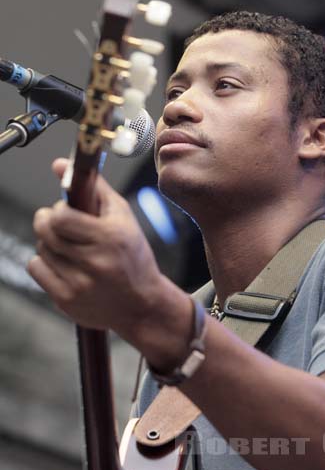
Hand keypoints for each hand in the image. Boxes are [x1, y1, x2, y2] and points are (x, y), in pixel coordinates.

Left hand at [28, 158, 171, 343]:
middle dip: (47, 222)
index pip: (61, 217)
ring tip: (70, 248)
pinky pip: (36, 269)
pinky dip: (45, 262)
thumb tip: (60, 164)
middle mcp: (95, 262)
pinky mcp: (66, 300)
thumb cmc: (132, 256)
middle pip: (47, 232)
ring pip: (41, 249)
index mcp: (110, 237)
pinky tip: (64, 264)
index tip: (66, 211)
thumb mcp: (122, 217)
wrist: (142, 305)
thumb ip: (93, 187)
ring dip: (50, 243)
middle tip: (59, 224)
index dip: (58, 210)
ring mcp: (79, 284)